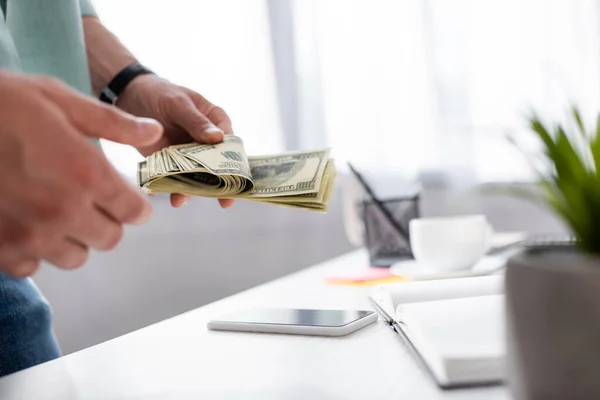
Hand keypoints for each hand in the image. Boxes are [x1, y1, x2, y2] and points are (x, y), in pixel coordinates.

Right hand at [0, 71, 161, 276]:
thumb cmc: (0, 103)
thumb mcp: (59, 100)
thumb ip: (113, 124)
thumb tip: (154, 133)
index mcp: (86, 174)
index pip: (134, 212)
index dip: (133, 203)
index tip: (123, 196)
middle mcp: (63, 211)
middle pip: (109, 239)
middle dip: (106, 220)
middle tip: (86, 199)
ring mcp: (29, 235)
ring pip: (74, 257)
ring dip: (72, 238)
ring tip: (52, 210)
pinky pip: (32, 267)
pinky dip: (32, 250)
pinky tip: (22, 222)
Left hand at [116, 75, 234, 208]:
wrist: (131, 97)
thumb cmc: (161, 93)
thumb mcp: (178, 104)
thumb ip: (196, 122)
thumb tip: (219, 138)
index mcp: (217, 122)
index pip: (231, 145)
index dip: (235, 162)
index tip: (236, 178)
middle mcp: (207, 142)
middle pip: (219, 166)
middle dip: (221, 184)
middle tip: (225, 202)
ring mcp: (190, 155)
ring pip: (198, 176)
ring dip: (194, 190)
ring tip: (183, 199)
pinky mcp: (172, 163)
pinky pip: (177, 178)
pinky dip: (174, 188)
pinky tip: (171, 196)